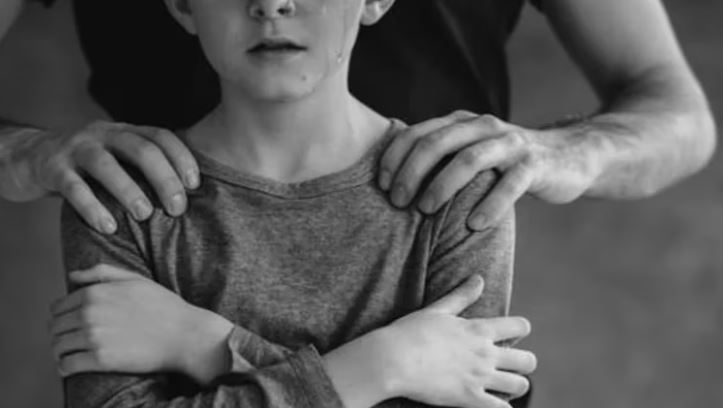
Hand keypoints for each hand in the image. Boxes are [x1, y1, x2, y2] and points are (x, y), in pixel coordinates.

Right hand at [0, 121, 198, 232]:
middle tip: (177, 208)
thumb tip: (189, 198)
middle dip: (164, 179)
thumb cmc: (89, 167)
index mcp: (125, 131)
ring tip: (145, 216)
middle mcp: (103, 134)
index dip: (182, 158)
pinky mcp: (52, 168)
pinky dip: (92, 207)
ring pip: (106, 165)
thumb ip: (146, 169)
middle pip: (141, 149)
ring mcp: (76, 149)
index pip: (161, 136)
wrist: (31, 158)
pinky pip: (73, 188)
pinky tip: (108, 227)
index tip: (195, 185)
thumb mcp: (119, 159)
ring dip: (129, 191)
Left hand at [49, 265, 232, 383]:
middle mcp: (90, 313)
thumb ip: (102, 272)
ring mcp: (94, 337)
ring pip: (58, 346)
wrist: (184, 335)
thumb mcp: (135, 279)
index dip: (61, 317)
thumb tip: (72, 276)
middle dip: (58, 334)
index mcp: (95, 293)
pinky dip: (64, 368)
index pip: (59, 307)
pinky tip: (69, 368)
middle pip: (55, 327)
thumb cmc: (164, 306)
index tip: (69, 324)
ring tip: (67, 355)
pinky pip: (68, 365)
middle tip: (68, 341)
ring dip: (59, 352)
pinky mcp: (100, 360)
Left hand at [379, 110, 599, 229]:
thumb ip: (439, 160)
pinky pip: (510, 184)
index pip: (418, 133)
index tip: (380, 186)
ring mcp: (511, 144)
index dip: (394, 158)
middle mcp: (483, 127)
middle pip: (438, 143)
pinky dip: (490, 205)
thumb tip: (390, 185)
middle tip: (396, 202)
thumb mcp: (469, 153)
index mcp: (461, 123)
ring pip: (470, 159)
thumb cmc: (505, 163)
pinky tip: (473, 226)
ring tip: (424, 211)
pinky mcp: (535, 165)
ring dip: (442, 185)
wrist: (567, 157)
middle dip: (411, 172)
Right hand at [381, 275, 535, 407]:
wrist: (392, 359)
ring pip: (520, 386)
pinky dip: (502, 407)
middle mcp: (485, 353)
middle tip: (513, 365)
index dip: (521, 330)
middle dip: (525, 363)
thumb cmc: (410, 332)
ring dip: (517, 386)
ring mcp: (479, 377)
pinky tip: (495, 404)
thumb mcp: (438, 309)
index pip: (519, 327)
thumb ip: (461, 295)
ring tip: (507, 386)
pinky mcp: (469, 399)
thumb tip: (479, 278)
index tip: (515, 333)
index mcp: (478, 329)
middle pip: (527, 361)